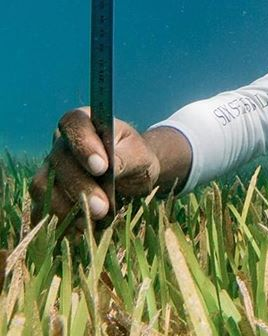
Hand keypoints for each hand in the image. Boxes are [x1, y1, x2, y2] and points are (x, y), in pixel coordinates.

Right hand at [30, 108, 160, 225]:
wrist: (132, 176)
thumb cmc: (136, 158)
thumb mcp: (140, 155)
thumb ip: (125, 157)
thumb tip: (110, 167)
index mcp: (86, 122)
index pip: (73, 123)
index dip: (83, 144)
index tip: (101, 167)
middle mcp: (62, 143)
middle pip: (58, 160)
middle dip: (80, 187)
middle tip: (102, 207)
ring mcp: (50, 169)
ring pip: (43, 186)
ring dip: (65, 208)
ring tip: (92, 223)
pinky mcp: (47, 195)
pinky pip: (41, 210)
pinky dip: (57, 223)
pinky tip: (79, 232)